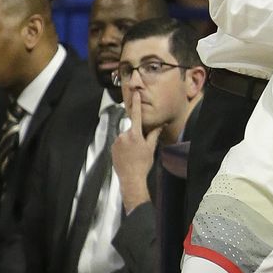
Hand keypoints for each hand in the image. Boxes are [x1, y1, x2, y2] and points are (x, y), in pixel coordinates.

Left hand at [111, 91, 156, 211]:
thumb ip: (154, 134)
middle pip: (132, 130)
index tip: (135, 94)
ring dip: (130, 142)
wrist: (131, 178)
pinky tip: (128, 157)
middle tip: (141, 149)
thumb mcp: (150, 148)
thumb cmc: (142, 164)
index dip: (136, 104)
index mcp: (135, 135)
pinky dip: (124, 148)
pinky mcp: (112, 147)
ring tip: (134, 155)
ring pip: (125, 137)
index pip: (137, 115)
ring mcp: (117, 142)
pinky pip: (119, 143)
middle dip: (136, 136)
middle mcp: (124, 136)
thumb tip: (160, 125)